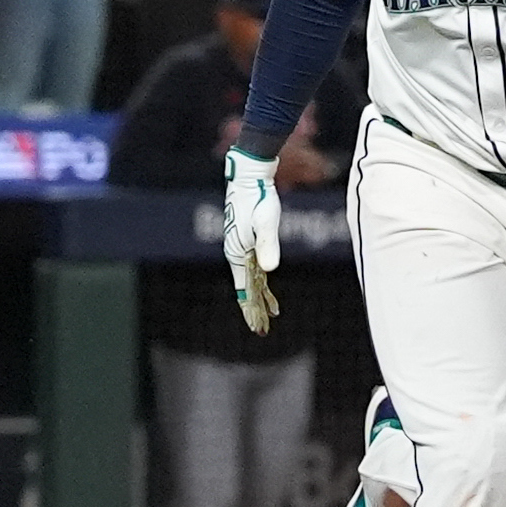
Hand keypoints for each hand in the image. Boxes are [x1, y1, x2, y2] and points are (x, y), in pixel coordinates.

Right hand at [222, 150, 281, 334]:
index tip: (256, 327)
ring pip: (250, 277)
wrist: (249, 177)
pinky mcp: (246, 238)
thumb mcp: (266, 221)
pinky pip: (253, 264)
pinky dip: (260, 278)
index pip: (244, 289)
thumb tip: (269, 268)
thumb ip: (268, 245)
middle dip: (255, 308)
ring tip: (269, 313)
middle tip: (262, 329)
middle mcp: (235, 252)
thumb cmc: (259, 198)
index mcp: (237, 253)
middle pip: (246, 286)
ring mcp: (240, 245)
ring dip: (259, 295)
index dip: (251, 309)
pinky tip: (266, 284)